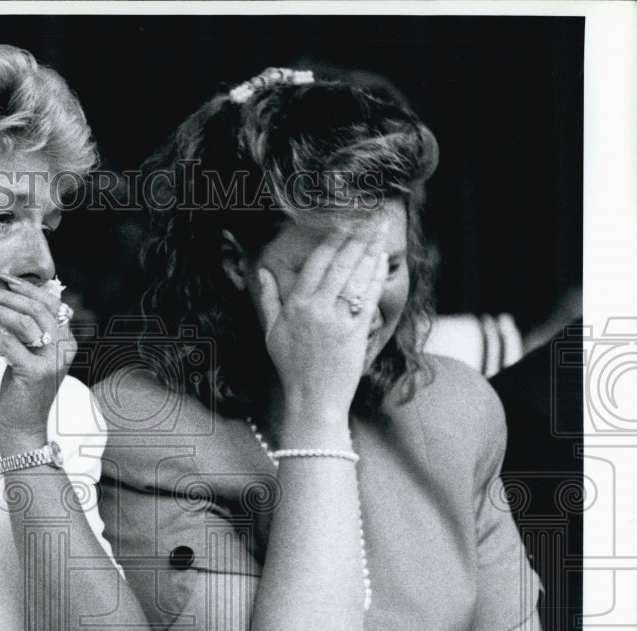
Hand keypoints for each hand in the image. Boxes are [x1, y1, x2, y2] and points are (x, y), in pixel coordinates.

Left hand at [0, 274, 75, 443]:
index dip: (27, 287)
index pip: (50, 303)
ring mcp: (53, 361)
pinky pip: (9, 345)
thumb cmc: (21, 390)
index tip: (2, 277)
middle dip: (6, 294)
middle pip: (37, 308)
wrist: (23, 427)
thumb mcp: (28, 355)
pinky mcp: (37, 373)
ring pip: (24, 323)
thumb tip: (10, 300)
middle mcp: (65, 348)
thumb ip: (28, 332)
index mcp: (66, 340)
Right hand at [254, 228, 388, 417]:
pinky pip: (368, 296)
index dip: (332, 240)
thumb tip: (263, 272)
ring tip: (380, 231)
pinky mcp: (355, 331)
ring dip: (369, 250)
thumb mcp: (271, 332)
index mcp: (295, 305)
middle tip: (370, 218)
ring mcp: (336, 319)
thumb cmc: (292, 367)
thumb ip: (267, 299)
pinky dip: (376, 276)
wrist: (312, 398)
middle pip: (339, 264)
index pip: (315, 263)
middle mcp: (315, 308)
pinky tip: (381, 260)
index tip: (344, 223)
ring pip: (355, 276)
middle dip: (356, 238)